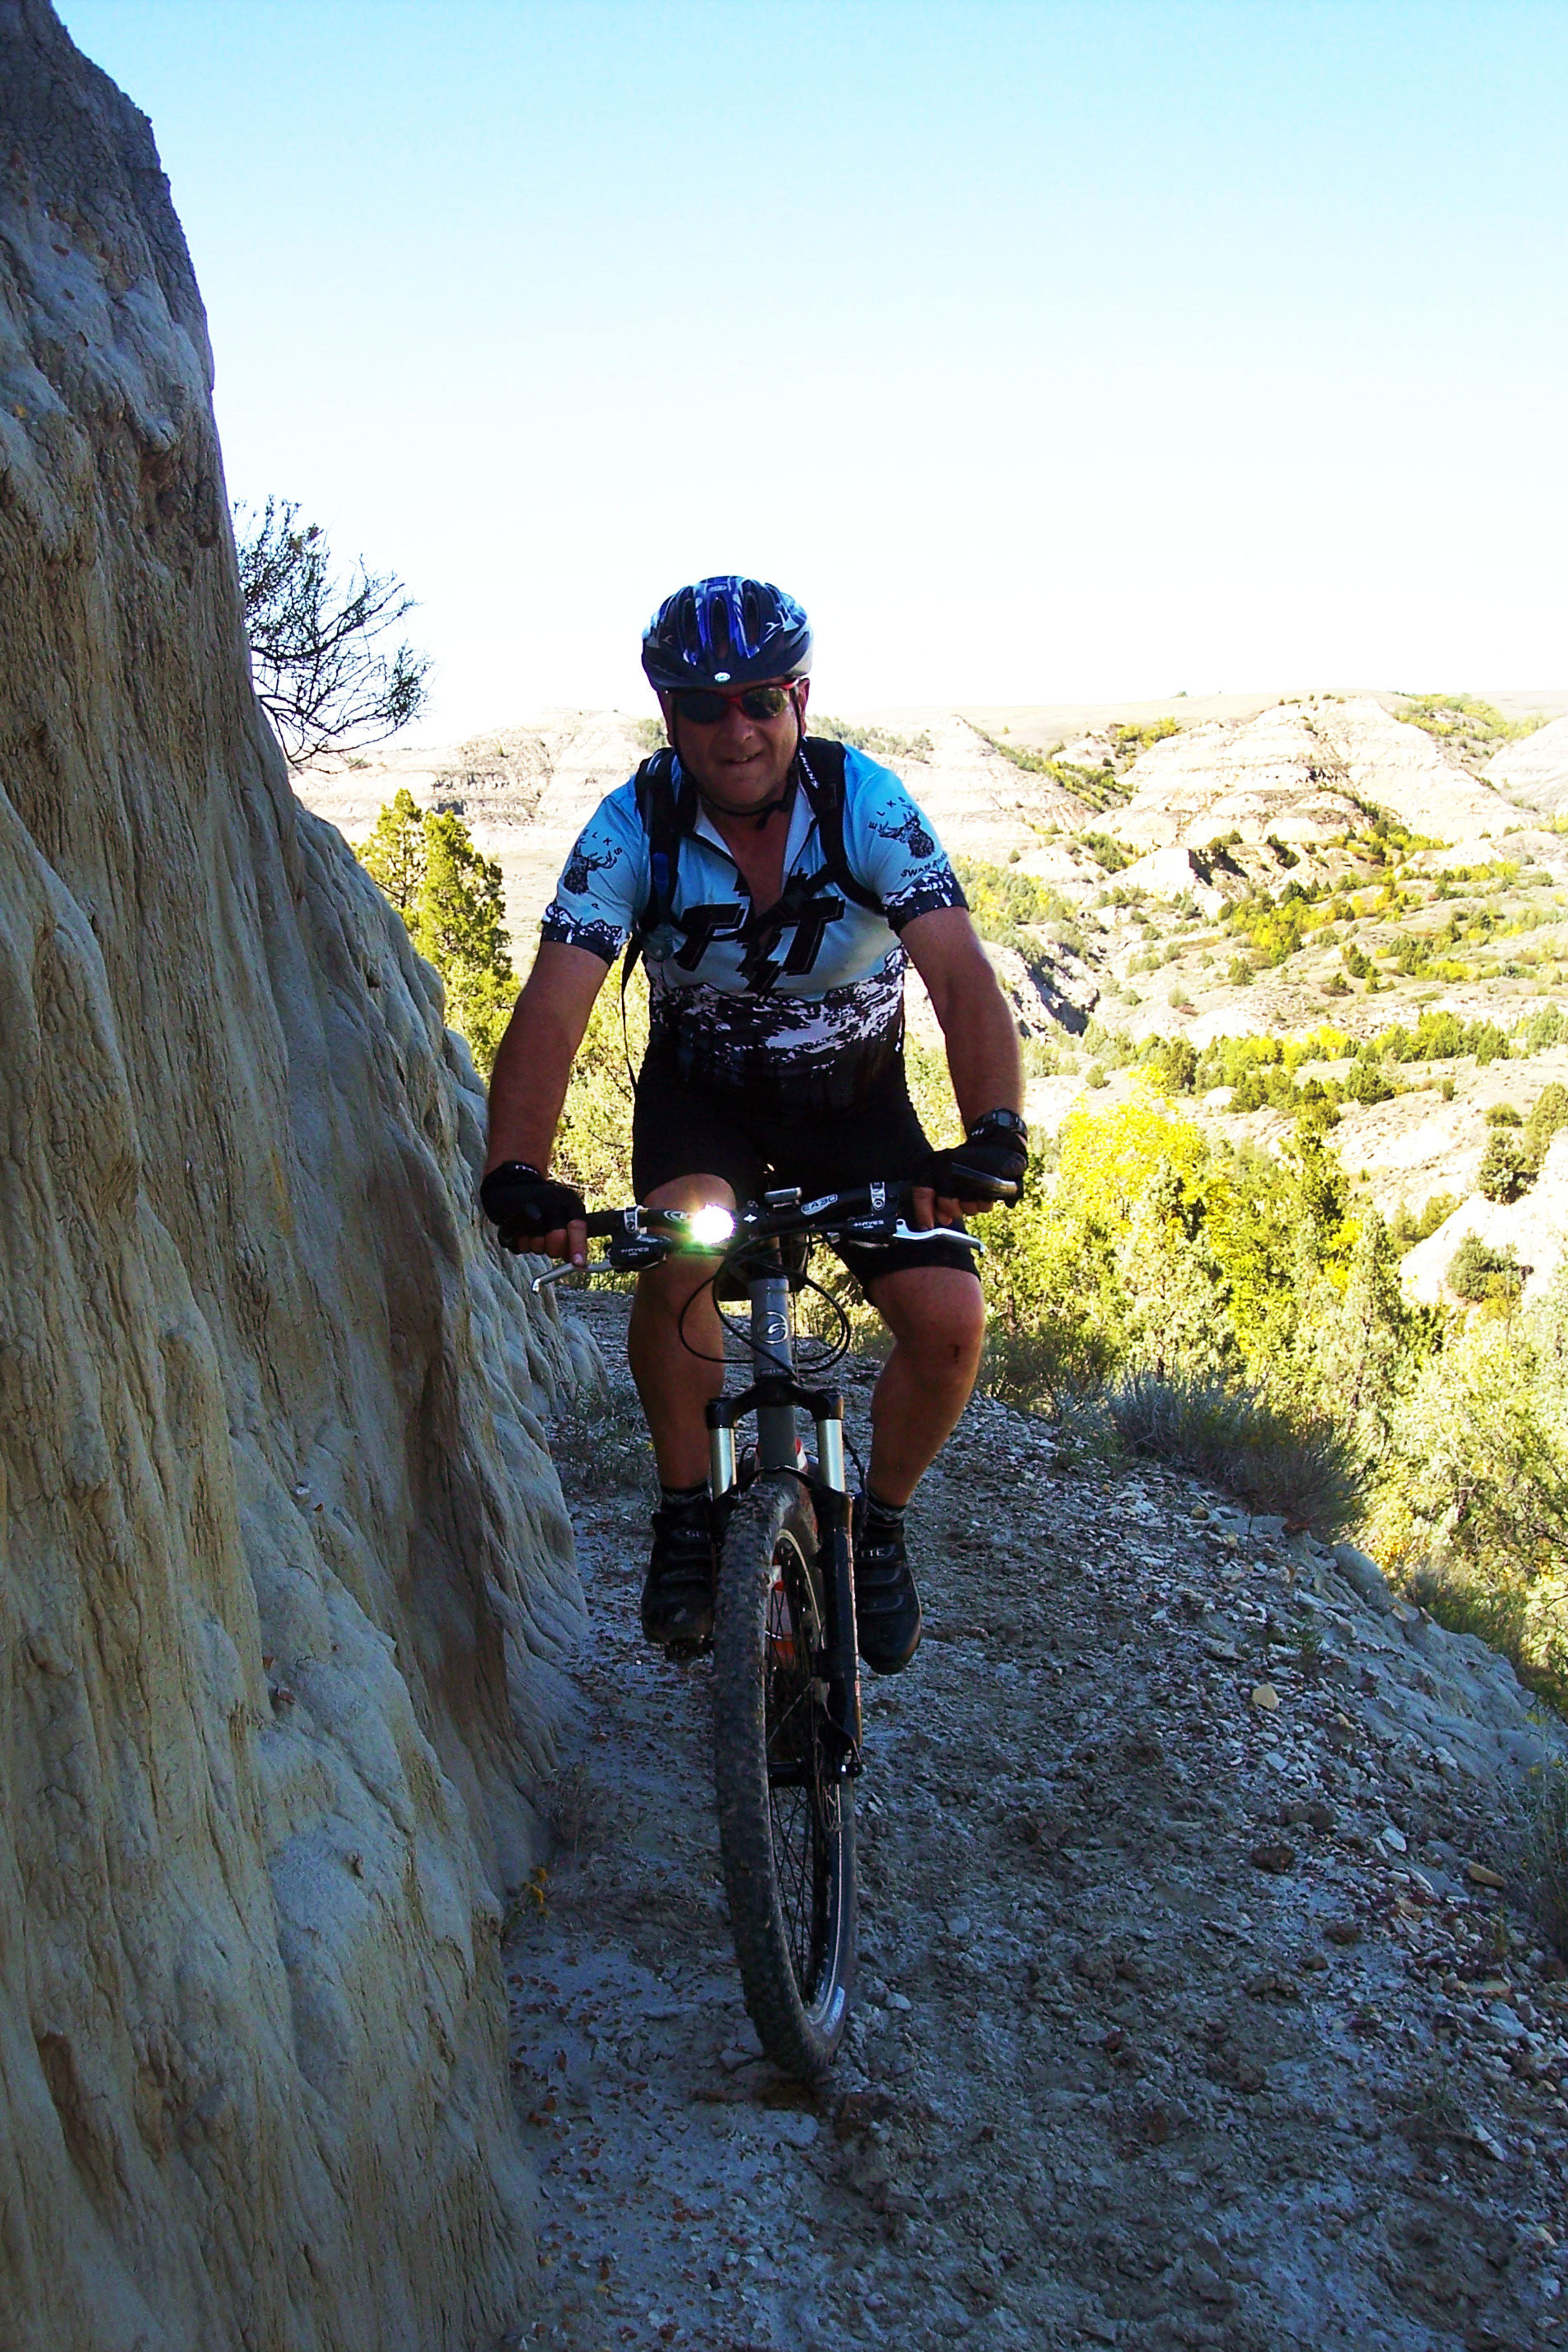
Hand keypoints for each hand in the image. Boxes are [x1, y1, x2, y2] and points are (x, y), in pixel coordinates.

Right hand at [479, 1162, 588, 1263]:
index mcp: (570, 1201)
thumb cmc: (543, 1207)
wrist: (512, 1184)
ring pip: (537, 1244)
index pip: (578, 1226)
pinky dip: (518, 1243)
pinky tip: (520, 1232)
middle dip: (552, 1250)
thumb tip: (577, 1262)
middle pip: (557, 1240)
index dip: (578, 1247)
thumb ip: (572, 1237)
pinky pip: (518, 1242)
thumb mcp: (563, 1216)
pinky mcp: (512, 1211)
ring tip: (530, 1233)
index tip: (578, 1264)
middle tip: (546, 1243)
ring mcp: (532, 1204)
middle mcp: (553, 1200)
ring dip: (533, 1245)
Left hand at [909, 1115, 1026, 1229]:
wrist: (993, 1145)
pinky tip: (982, 1192)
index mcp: (932, 1164)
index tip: (927, 1227)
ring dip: (970, 1207)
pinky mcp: (988, 1180)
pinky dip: (984, 1203)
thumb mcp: (941, 1175)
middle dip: (953, 1211)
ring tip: (972, 1193)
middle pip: (947, 1205)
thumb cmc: (963, 1165)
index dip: (924, 1214)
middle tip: (957, 1206)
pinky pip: (983, 1205)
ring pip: (967, 1207)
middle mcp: (948, 1166)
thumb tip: (928, 1223)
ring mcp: (968, 1173)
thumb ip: (932, 1197)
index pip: (922, 1193)